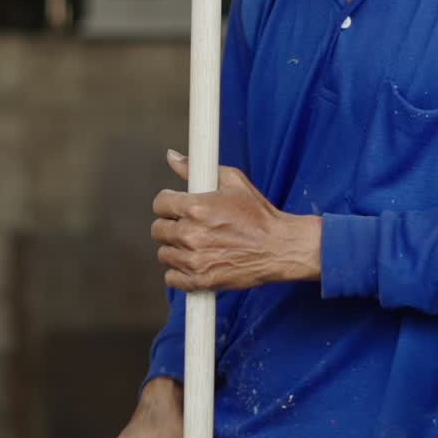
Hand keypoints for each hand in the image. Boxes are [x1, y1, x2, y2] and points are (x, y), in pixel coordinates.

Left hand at [151, 149, 321, 291]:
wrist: (279, 248)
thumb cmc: (259, 216)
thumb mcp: (233, 181)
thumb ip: (196, 168)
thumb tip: (173, 157)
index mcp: (196, 208)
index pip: (160, 203)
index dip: (168, 203)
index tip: (176, 207)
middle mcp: (191, 234)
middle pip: (158, 230)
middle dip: (171, 225)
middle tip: (188, 225)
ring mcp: (194, 260)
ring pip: (164, 253)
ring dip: (176, 248)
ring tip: (196, 244)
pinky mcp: (201, 281)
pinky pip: (172, 278)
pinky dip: (180, 272)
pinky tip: (195, 262)